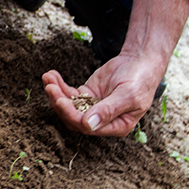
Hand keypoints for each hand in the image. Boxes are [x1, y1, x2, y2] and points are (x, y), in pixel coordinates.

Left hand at [42, 52, 164, 136]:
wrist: (140, 61)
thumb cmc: (140, 80)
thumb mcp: (128, 95)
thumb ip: (108, 110)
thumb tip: (88, 125)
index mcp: (115, 126)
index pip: (87, 127)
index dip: (72, 115)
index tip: (61, 101)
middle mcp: (102, 121)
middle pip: (73, 118)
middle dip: (59, 103)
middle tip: (50, 87)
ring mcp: (92, 107)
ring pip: (68, 105)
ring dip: (56, 93)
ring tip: (48, 78)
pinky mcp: (86, 95)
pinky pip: (69, 93)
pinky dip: (59, 85)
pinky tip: (51, 75)